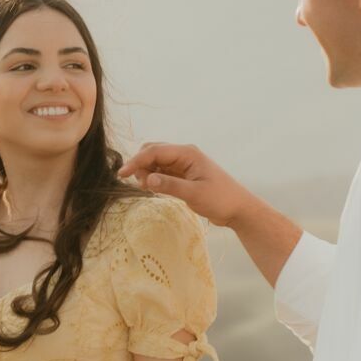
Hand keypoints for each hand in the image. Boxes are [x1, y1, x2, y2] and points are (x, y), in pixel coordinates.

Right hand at [118, 142, 248, 226]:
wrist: (238, 209)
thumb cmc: (220, 200)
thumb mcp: (194, 194)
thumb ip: (170, 186)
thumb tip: (148, 180)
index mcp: (187, 153)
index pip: (155, 151)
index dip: (136, 161)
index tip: (122, 174)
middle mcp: (184, 155)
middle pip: (153, 152)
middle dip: (141, 164)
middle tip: (139, 184)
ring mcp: (184, 164)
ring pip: (157, 162)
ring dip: (147, 172)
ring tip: (147, 188)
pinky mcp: (184, 175)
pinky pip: (163, 172)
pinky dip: (155, 178)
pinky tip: (153, 188)